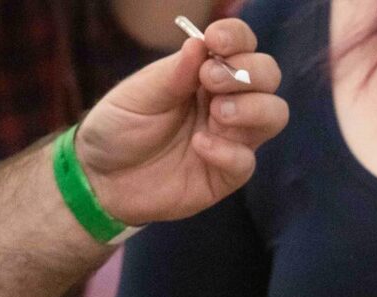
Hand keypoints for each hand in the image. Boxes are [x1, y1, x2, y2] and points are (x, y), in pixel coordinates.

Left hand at [73, 19, 287, 226]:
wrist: (103, 179)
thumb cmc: (119, 128)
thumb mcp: (139, 94)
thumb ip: (173, 73)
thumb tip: (200, 42)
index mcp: (204, 73)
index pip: (241, 46)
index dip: (238, 38)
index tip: (216, 41)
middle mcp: (226, 101)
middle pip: (268, 76)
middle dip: (248, 72)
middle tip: (209, 81)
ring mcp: (231, 138)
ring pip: (274, 114)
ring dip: (252, 108)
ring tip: (217, 113)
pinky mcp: (227, 174)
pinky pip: (247, 160)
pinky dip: (229, 151)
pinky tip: (200, 146)